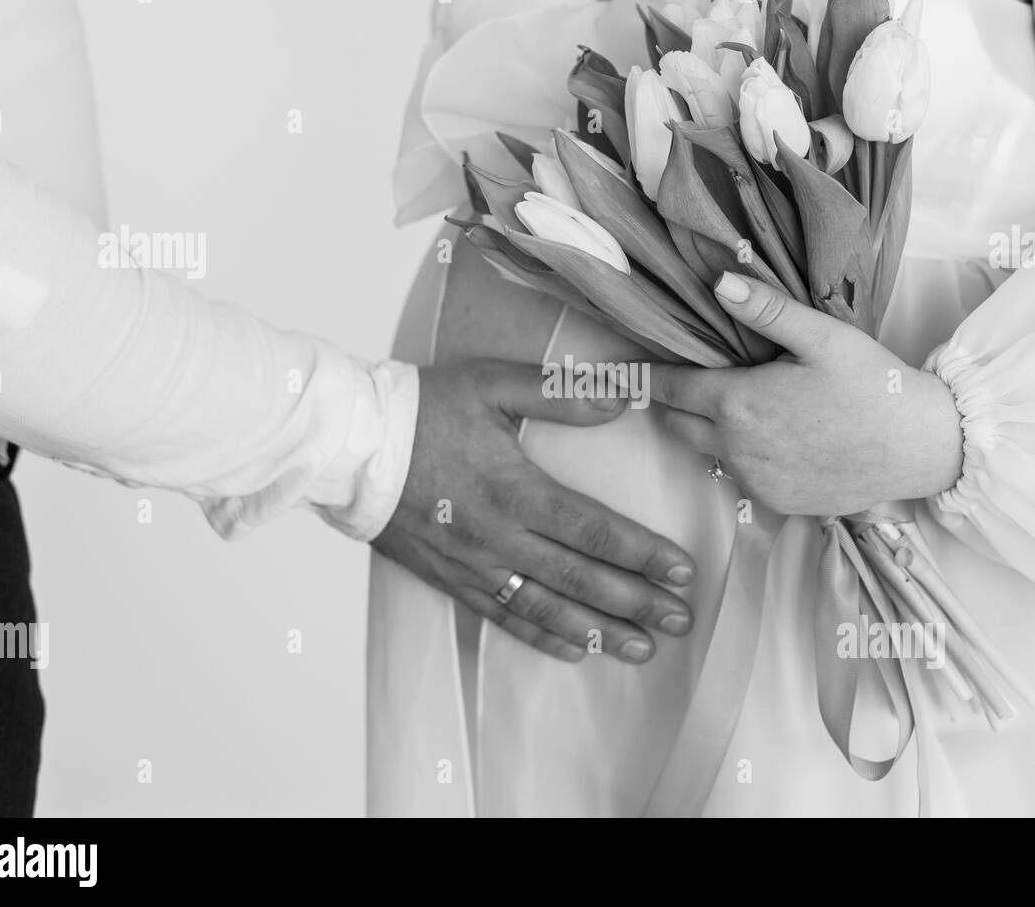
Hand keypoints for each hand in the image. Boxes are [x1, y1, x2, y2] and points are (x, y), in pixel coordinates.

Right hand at [373, 359, 695, 664]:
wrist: (350, 446)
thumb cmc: (423, 408)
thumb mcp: (493, 384)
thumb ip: (561, 394)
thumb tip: (623, 398)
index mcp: (515, 489)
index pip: (595, 531)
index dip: (643, 554)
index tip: (684, 572)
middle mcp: (499, 536)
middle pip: (580, 579)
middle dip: (637, 602)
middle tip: (681, 621)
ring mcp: (473, 564)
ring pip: (546, 608)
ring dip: (599, 630)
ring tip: (642, 648)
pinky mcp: (451, 579)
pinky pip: (503, 617)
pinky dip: (543, 636)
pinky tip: (576, 650)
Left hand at [650, 272, 963, 516]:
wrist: (920, 448)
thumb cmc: (873, 385)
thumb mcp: (822, 337)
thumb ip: (766, 311)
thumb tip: (717, 281)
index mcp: (738, 404)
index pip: (669, 389)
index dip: (644, 376)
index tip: (620, 371)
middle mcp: (735, 450)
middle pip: (676, 425)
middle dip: (674, 403)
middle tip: (685, 379)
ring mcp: (754, 482)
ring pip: (706, 453)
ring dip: (707, 431)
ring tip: (736, 405)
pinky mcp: (775, 504)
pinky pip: (738, 478)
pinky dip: (740, 457)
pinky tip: (772, 437)